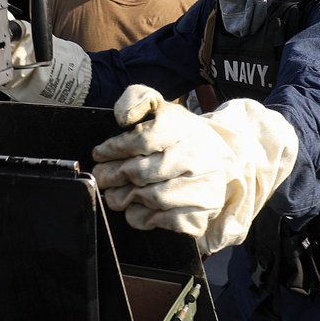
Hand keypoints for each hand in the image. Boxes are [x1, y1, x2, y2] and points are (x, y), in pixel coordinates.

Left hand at [92, 85, 297, 254]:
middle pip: (142, 173)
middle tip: (102, 176)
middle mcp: (199, 158)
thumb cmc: (179, 136)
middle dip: (114, 175)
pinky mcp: (201, 215)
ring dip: (125, 198)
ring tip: (116, 192)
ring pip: (151, 198)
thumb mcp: (161, 109)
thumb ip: (138, 99)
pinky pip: (163, 221)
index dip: (114, 149)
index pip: (142, 140)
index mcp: (185, 129)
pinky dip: (142, 217)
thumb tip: (123, 117)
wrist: (219, 162)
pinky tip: (137, 207)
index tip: (100, 153)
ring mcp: (203, 188)